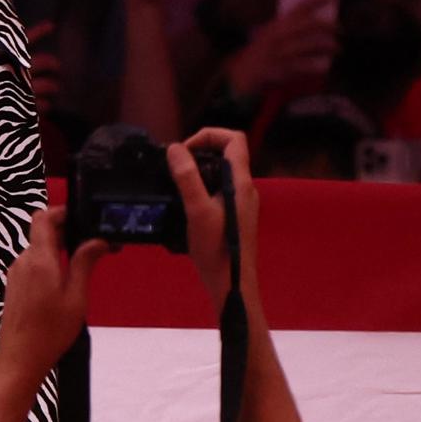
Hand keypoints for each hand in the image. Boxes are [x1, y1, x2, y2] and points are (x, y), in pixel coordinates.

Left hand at [0, 208, 104, 385]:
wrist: (20, 360)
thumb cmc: (49, 332)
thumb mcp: (76, 298)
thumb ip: (84, 263)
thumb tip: (97, 240)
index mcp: (39, 259)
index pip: (44, 218)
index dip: (62, 211)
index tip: (83, 217)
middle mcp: (23, 261)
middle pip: (43, 233)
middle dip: (67, 233)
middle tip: (94, 246)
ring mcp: (17, 274)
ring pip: (39, 250)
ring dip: (60, 251)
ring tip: (83, 267)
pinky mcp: (15, 286)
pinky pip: (34, 265)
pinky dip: (50, 265)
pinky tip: (65, 284)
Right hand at [169, 128, 258, 310]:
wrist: (231, 286)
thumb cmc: (216, 249)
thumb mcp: (197, 211)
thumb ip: (187, 177)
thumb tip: (175, 148)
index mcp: (241, 182)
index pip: (234, 139)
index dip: (209, 135)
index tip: (185, 150)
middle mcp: (245, 188)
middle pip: (227, 153)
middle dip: (200, 151)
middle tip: (175, 166)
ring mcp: (242, 203)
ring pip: (222, 172)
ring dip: (199, 170)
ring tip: (176, 184)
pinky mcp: (235, 216)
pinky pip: (220, 189)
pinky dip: (202, 187)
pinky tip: (185, 205)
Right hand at [227, 0, 337, 98]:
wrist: (245, 72)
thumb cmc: (262, 52)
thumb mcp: (271, 34)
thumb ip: (290, 27)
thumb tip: (317, 22)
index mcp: (279, 24)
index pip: (301, 6)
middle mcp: (280, 35)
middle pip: (310, 25)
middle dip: (329, 25)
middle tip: (341, 29)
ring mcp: (282, 52)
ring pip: (311, 46)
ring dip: (328, 47)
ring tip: (339, 49)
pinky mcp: (283, 68)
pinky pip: (305, 66)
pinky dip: (317, 67)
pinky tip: (324, 68)